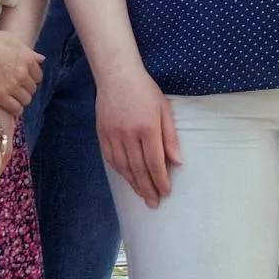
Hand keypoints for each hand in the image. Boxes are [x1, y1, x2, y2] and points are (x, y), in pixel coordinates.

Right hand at [0, 28, 44, 119]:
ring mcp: (12, 86)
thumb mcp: (10, 40)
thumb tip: (41, 59)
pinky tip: (12, 107)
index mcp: (27, 59)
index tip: (25, 80)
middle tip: (17, 89)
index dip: (31, 78)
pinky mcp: (1, 96)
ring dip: (21, 99)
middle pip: (32, 88)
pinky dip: (15, 109)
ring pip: (25, 99)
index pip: (38, 76)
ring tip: (14, 98)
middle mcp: (22, 74)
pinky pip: (15, 108)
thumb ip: (27, 51)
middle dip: (25, 89)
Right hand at [97, 63, 179, 208]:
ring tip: (142, 195)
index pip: (155, 162)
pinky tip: (126, 178)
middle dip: (147, 188)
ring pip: (123, 167)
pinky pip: (110, 159)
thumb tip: (177, 162)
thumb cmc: (145, 91)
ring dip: (133, 184)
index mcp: (147, 128)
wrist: (117, 76)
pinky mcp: (102, 134)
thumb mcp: (164, 110)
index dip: (160, 180)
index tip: (165, 192)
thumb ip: (170, 137)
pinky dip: (119, 171)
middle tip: (153, 202)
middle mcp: (128, 134)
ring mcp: (113, 135)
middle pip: (138, 169)